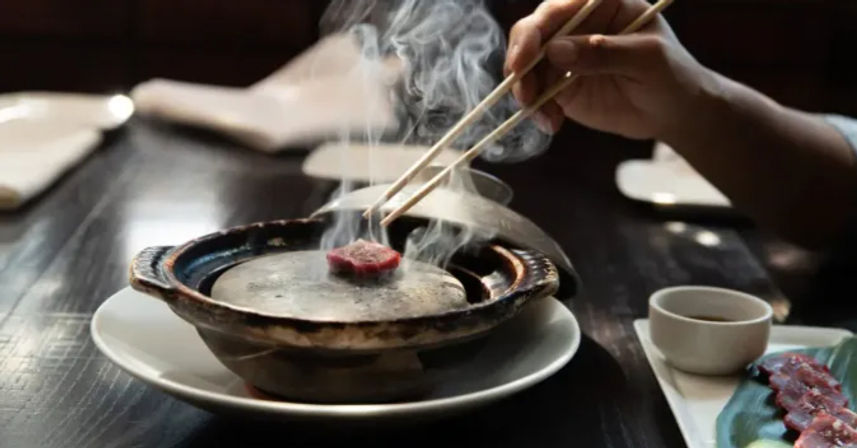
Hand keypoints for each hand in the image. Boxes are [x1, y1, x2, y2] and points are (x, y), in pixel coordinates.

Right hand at [505, 0, 717, 140]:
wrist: (675, 111)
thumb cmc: (671, 74)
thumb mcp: (646, 59)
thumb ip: (604, 52)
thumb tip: (556, 51)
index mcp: (599, 4)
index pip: (556, 9)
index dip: (533, 31)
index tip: (523, 60)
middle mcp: (576, 25)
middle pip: (532, 34)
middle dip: (520, 62)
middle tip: (524, 92)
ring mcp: (566, 55)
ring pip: (527, 66)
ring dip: (527, 91)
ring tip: (544, 116)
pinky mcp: (561, 85)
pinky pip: (537, 93)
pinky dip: (538, 109)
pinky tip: (552, 124)